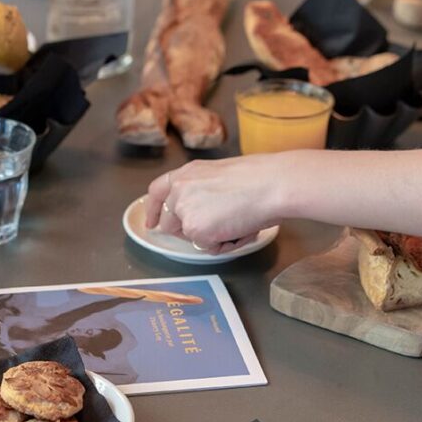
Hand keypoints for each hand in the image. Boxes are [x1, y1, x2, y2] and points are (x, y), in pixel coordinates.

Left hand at [144, 155, 288, 253]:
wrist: (270, 185)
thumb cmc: (256, 179)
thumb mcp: (217, 176)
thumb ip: (199, 191)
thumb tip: (200, 212)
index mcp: (185, 173)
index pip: (156, 191)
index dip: (152, 209)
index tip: (152, 222)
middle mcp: (179, 190)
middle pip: (170, 222)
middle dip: (189, 231)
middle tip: (218, 229)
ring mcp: (184, 210)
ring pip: (190, 237)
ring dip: (210, 238)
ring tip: (237, 225)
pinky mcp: (195, 229)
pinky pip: (207, 248)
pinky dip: (223, 245)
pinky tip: (239, 231)